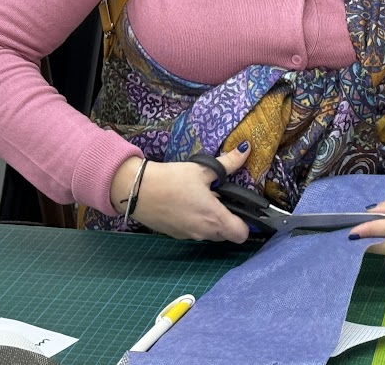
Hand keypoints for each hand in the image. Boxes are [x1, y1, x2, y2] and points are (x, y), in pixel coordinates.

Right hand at [108, 144, 251, 242]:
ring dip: (210, 221)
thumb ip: (227, 163)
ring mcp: (188, 236)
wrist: (138, 191)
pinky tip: (185, 204)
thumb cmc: (173, 180)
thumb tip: (246, 149)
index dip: (245, 223)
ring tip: (201, 199)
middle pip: (226, 234)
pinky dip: (195, 222)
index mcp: (214, 217)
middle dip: (227, 220)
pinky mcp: (175, 235)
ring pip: (209, 234)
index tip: (240, 208)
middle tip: (219, 199)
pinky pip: (193, 232)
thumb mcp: (202, 169)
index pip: (241, 234)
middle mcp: (204, 232)